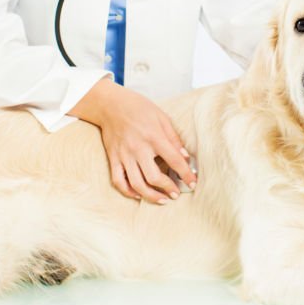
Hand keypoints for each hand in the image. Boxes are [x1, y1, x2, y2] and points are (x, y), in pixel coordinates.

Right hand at [69, 78, 196, 203]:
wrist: (110, 104)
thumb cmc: (138, 108)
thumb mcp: (161, 117)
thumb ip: (173, 138)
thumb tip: (185, 157)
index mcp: (154, 137)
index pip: (174, 160)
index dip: (186, 174)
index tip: (193, 182)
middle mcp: (138, 148)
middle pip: (154, 177)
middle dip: (168, 189)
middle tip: (176, 194)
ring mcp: (124, 155)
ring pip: (137, 184)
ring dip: (151, 196)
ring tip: (162, 200)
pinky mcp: (113, 158)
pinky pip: (118, 181)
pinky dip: (128, 191)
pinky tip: (138, 195)